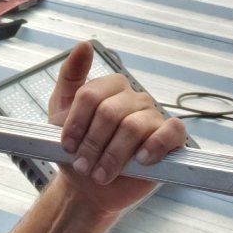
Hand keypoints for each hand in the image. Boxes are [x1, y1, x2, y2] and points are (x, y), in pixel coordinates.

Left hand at [48, 42, 186, 216]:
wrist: (89, 188)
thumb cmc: (77, 148)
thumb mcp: (61, 112)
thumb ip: (70, 77)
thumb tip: (84, 44)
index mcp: (110, 88)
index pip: (90, 95)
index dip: (76, 123)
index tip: (67, 144)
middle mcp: (134, 98)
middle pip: (109, 112)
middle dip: (92, 144)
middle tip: (84, 165)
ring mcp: (153, 117)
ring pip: (133, 127)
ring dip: (113, 155)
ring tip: (101, 174)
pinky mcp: (171, 140)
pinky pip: (172, 131)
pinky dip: (155, 145)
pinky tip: (140, 160)